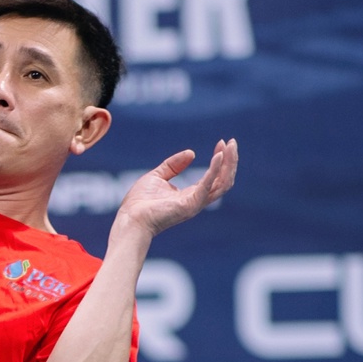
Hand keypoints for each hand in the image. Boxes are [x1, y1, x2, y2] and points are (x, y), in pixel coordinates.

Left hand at [111, 138, 237, 243]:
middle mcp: (196, 201)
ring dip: (228, 164)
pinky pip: (208, 186)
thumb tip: (192, 153)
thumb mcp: (158, 176)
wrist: (129, 219)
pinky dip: (215, 170)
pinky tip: (218, 156)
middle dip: (230, 161)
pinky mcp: (190, 205)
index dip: (219, 160)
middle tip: (233, 142)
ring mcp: (195, 204)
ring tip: (230, 146)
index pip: (213, 178)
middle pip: (223, 180)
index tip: (221, 143)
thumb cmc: (139, 203)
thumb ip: (174, 165)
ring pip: (222, 184)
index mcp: (190, 196)